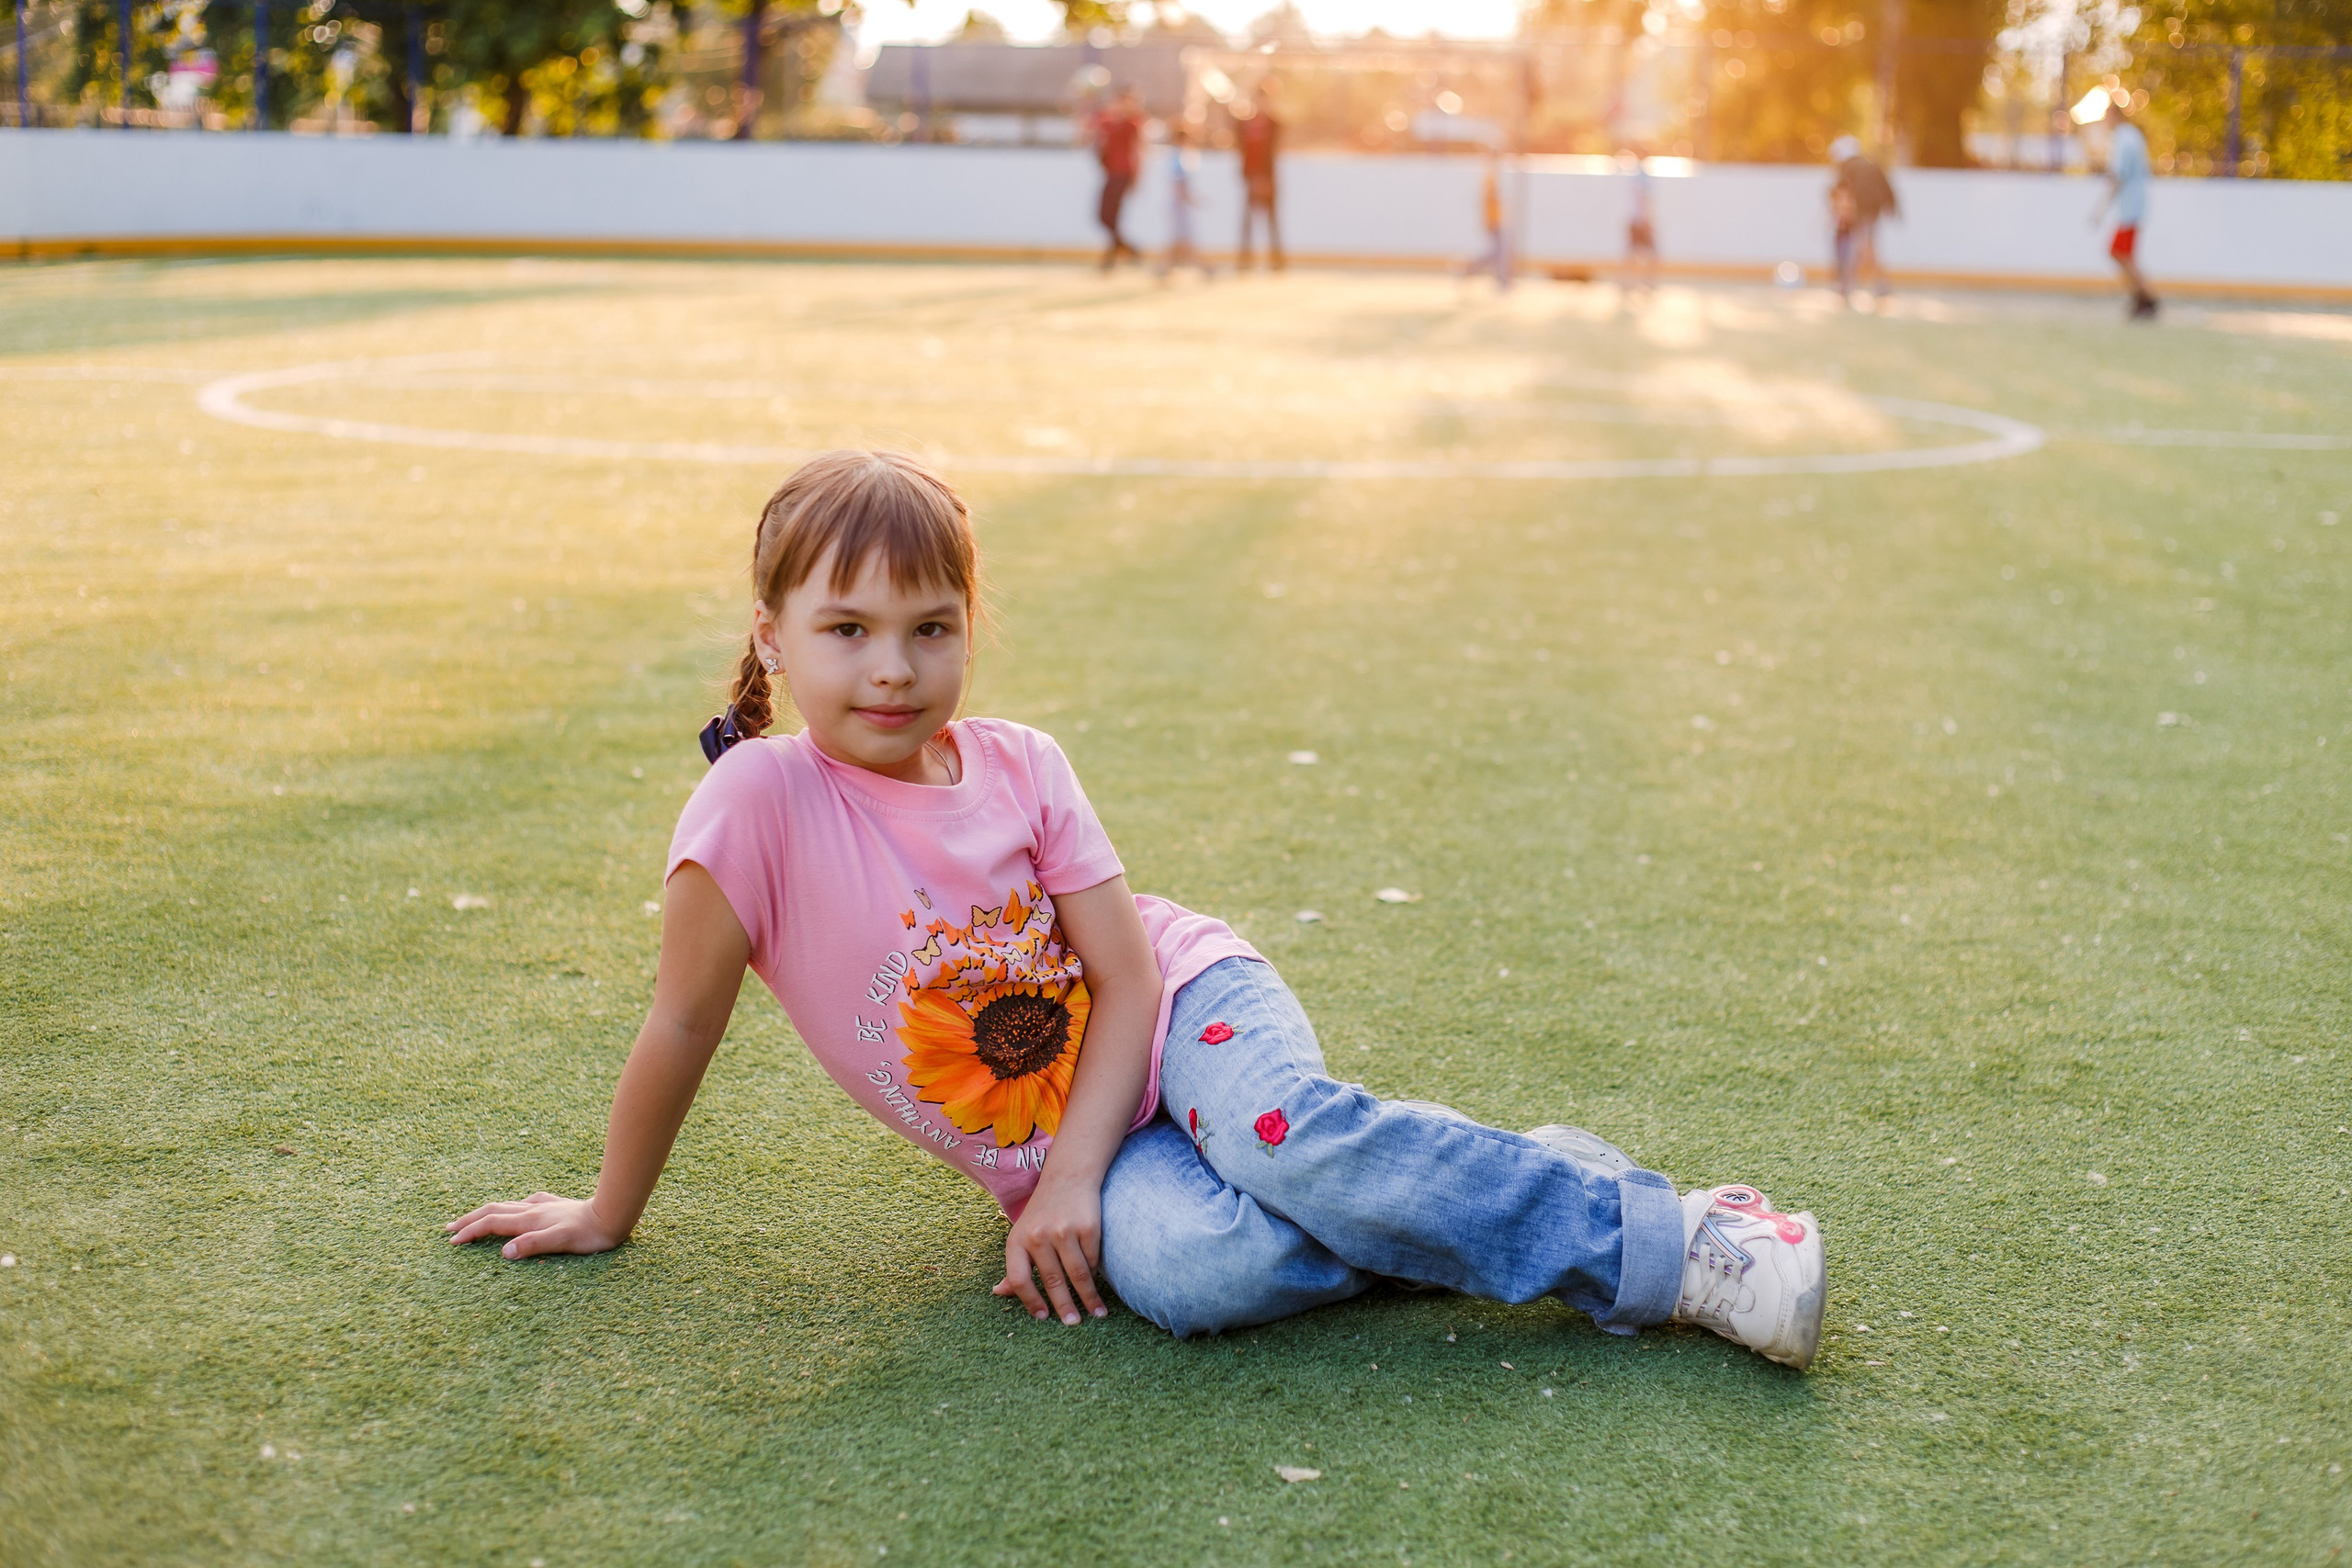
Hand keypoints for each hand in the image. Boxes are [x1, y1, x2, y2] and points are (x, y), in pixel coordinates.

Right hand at [444, 1192, 624, 1259]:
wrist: (613, 1214)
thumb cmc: (589, 1234)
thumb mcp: (561, 1242)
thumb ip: (532, 1245)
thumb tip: (504, 1252)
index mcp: (530, 1220)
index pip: (492, 1224)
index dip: (471, 1232)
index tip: (452, 1241)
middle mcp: (533, 1210)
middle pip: (493, 1211)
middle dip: (470, 1219)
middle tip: (449, 1228)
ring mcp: (544, 1206)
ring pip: (507, 1205)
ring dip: (486, 1213)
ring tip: (473, 1218)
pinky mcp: (555, 1205)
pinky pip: (525, 1203)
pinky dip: (511, 1208)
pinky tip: (516, 1209)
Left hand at [992, 1177, 1106, 1324]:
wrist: (1068, 1177)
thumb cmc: (1042, 1214)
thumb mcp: (1022, 1236)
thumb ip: (1013, 1266)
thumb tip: (998, 1293)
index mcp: (1017, 1241)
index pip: (1019, 1279)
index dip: (1029, 1301)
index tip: (1043, 1317)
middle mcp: (1038, 1236)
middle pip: (1052, 1281)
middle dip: (1064, 1307)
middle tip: (1073, 1324)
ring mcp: (1063, 1231)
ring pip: (1077, 1274)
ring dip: (1088, 1298)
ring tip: (1096, 1313)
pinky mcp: (1087, 1226)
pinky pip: (1092, 1260)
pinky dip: (1095, 1274)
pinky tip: (1099, 1285)